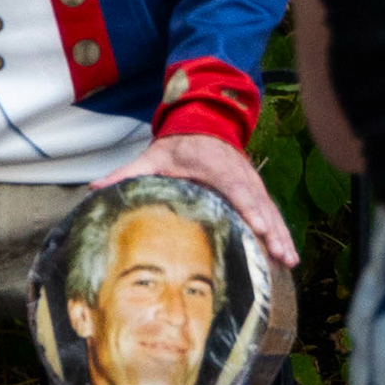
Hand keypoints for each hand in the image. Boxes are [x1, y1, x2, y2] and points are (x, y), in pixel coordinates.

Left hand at [97, 131, 298, 269]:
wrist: (202, 124)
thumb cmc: (176, 146)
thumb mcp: (152, 156)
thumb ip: (127, 173)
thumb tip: (95, 188)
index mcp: (215, 166)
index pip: (236, 187)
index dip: (249, 206)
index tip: (258, 225)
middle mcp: (239, 174)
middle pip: (259, 203)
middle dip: (272, 229)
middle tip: (281, 254)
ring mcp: (251, 183)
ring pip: (270, 209)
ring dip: (281, 234)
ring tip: (289, 260)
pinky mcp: (255, 191)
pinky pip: (271, 212)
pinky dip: (280, 231)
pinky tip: (286, 256)